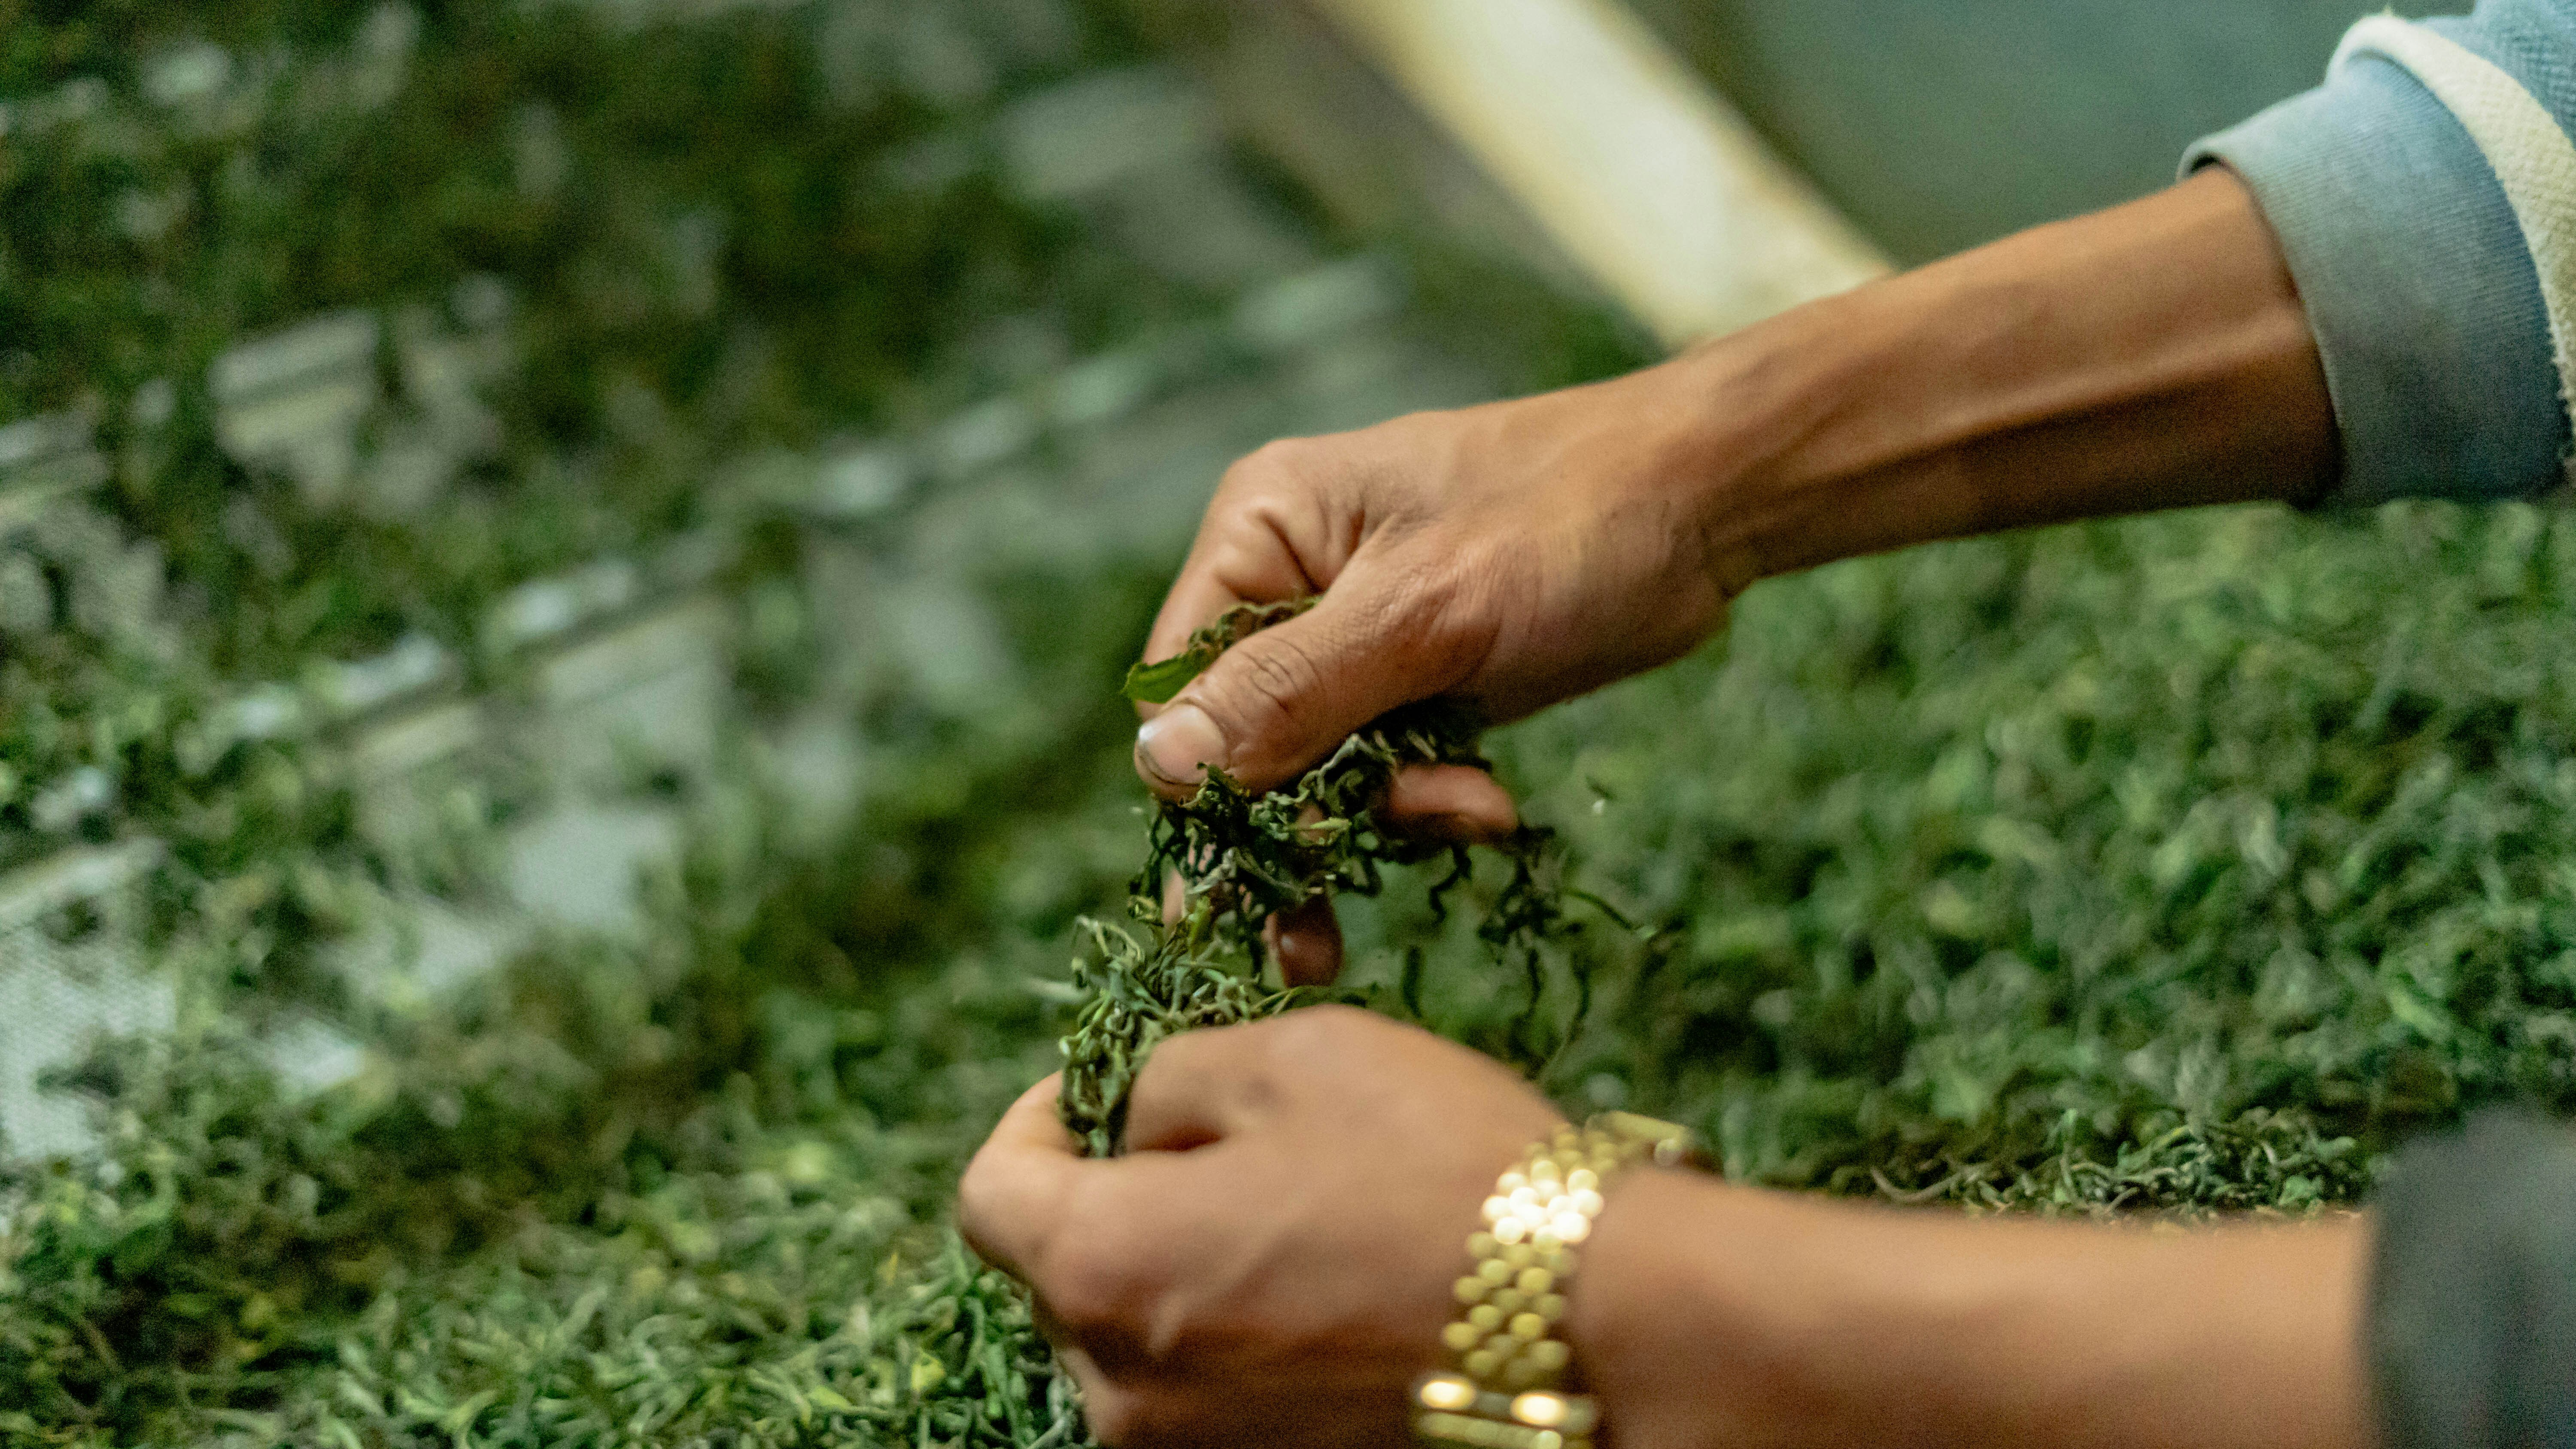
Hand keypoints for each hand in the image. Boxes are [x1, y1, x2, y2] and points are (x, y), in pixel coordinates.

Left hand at [957, 1006, 1564, 1448]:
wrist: (1603, 1324)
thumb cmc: (1440, 1169)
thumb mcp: (1292, 1059)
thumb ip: (1167, 1080)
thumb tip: (1131, 1122)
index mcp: (1101, 1269)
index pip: (988, 1195)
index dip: (1032, 1121)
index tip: (1096, 1088)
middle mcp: (1120, 1396)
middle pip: (1064, 1278)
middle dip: (1119, 1199)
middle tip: (1219, 1142)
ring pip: (1141, 1347)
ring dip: (1184, 1275)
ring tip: (1295, 1220)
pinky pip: (1213, 1402)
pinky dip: (1243, 1343)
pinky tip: (1332, 1294)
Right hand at [1136, 359, 1752, 980]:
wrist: (1710, 502)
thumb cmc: (1567, 523)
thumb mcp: (1425, 611)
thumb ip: (1291, 692)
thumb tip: (1161, 765)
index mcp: (1261, 532)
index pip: (1180, 691)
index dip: (1207, 795)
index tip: (1250, 883)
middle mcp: (1290, 580)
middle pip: (1243, 744)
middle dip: (1300, 830)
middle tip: (1313, 947)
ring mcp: (1356, 631)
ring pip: (1316, 772)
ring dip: (1383, 821)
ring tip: (1472, 819)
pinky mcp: (1418, 676)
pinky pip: (1386, 771)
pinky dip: (1430, 803)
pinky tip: (1492, 809)